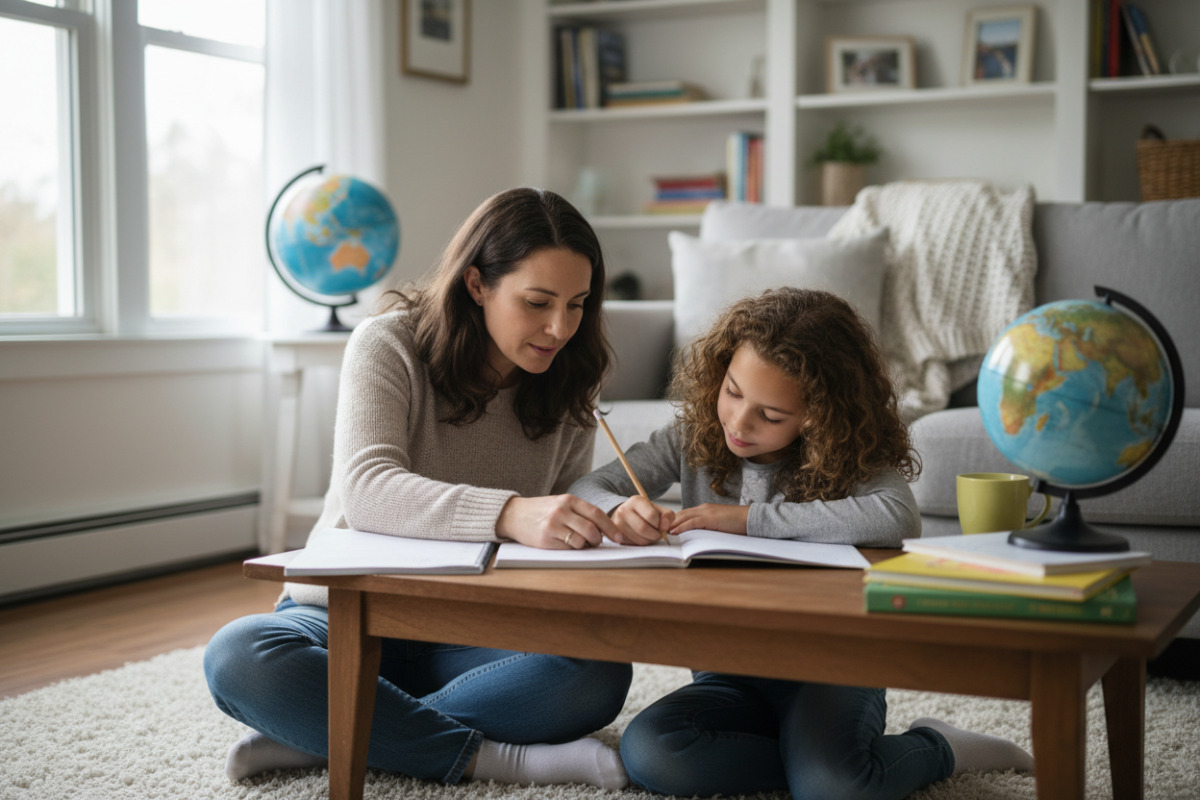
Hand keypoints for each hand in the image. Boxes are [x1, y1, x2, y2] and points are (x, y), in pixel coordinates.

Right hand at [496, 494, 619, 549]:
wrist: (513, 514)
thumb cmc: (542, 511)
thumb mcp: (561, 504)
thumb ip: (580, 513)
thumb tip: (603, 530)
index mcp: (569, 500)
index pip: (597, 514)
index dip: (611, 527)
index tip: (619, 538)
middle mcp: (562, 511)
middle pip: (591, 529)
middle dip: (598, 540)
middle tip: (595, 542)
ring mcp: (553, 525)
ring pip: (581, 541)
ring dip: (585, 546)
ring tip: (578, 543)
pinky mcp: (545, 539)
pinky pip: (568, 548)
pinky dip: (571, 549)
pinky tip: (564, 544)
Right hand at [610, 496, 674, 545]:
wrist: (626, 515)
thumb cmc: (644, 513)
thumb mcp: (658, 510)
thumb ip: (667, 516)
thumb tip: (665, 527)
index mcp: (636, 501)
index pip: (651, 516)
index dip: (660, 524)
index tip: (662, 526)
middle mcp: (624, 510)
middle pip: (643, 528)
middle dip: (655, 535)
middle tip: (658, 534)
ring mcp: (617, 523)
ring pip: (638, 539)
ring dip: (649, 541)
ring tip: (650, 535)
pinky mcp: (615, 535)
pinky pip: (632, 544)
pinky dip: (640, 543)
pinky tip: (641, 537)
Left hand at [669, 503, 749, 535]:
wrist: (750, 518)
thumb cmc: (737, 523)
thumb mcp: (717, 524)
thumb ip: (706, 527)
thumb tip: (696, 536)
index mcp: (704, 509)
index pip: (684, 514)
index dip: (673, 521)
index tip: (663, 528)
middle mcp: (703, 508)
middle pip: (680, 514)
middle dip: (668, 522)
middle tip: (657, 530)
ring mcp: (706, 512)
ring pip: (683, 517)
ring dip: (671, 525)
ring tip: (661, 532)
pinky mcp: (710, 518)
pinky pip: (692, 522)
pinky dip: (681, 527)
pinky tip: (674, 532)